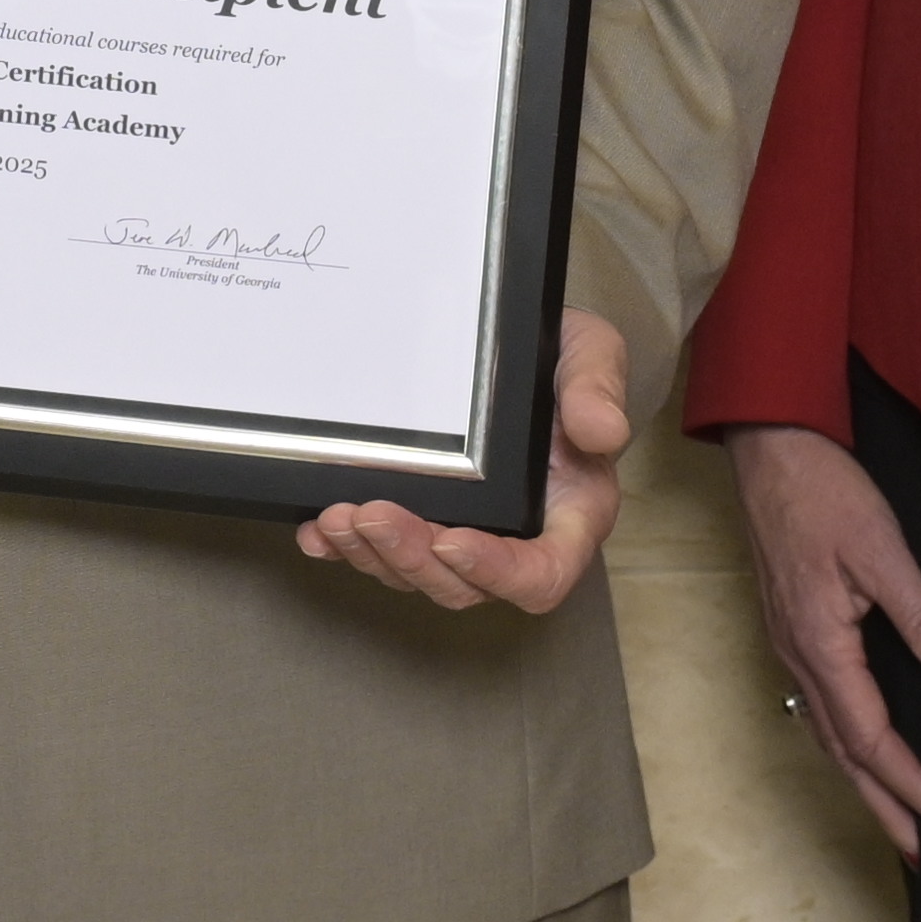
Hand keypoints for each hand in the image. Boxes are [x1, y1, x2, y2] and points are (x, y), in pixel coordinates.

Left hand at [304, 313, 634, 619]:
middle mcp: (519, 534)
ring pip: (418, 574)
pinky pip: (386, 552)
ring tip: (336, 517)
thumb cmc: (559, 353)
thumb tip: (603, 432)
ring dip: (374, 556)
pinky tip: (317, 531)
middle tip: (369, 517)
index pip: (542, 573)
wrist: (515, 337)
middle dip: (411, 559)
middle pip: (465, 584)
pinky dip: (348, 549)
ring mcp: (469, 530)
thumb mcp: (590, 353)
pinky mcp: (426, 516)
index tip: (451, 542)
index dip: (496, 572)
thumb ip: (597, 390)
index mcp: (571, 512)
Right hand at [731, 419, 920, 859]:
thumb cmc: (823, 490)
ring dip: (865, 781)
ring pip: (829, 734)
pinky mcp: (794, 627)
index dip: (910, 782)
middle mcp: (798, 656)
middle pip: (842, 753)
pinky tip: (867, 749)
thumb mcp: (882, 549)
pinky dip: (849, 743)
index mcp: (819, 644)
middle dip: (884, 807)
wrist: (769, 444)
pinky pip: (822, 706)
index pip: (869, 737)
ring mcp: (791, 644)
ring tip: (901, 818)